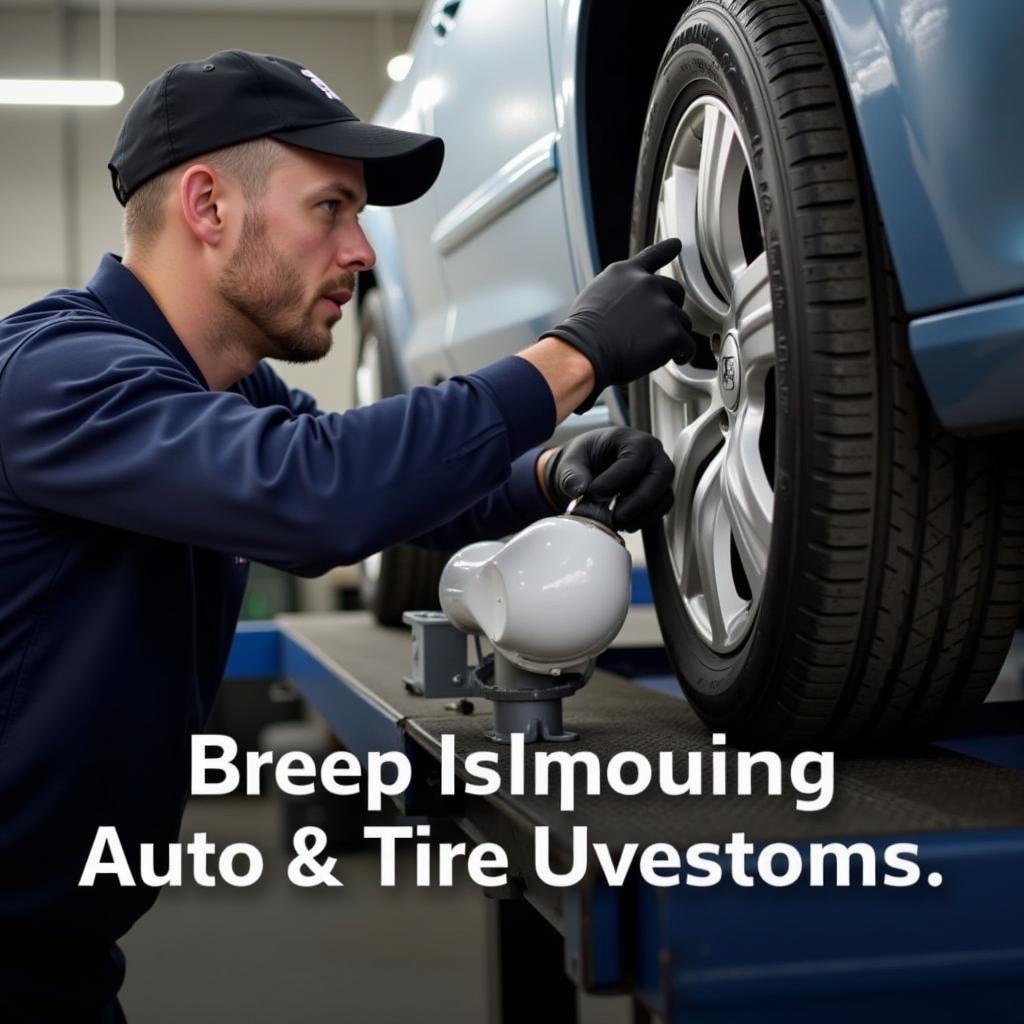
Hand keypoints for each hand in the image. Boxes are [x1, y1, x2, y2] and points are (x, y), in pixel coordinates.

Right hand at [543, 238, 694, 411]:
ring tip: (658, 349)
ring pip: (683, 321)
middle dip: (671, 308)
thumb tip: (627, 307)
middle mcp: (648, 285)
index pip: (652, 255)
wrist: (585, 352)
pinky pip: (688, 345)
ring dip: (674, 334)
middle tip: (661, 326)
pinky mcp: (673, 333)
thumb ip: (618, 293)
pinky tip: (676, 359)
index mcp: (626, 274)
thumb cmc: (583, 333)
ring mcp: (663, 308)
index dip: (667, 249)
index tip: (676, 244)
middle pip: (675, 292)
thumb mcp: (595, 297)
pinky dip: (683, 354)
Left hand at [545, 427, 674, 531]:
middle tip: (616, 517)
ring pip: (664, 496)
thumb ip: (572, 474)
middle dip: (638, 501)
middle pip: (659, 476)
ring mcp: (659, 475)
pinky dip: (646, 521)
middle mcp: (653, 455)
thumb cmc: (587, 457)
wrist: (592, 466)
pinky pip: (661, 509)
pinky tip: (627, 526)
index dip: (616, 479)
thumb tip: (578, 489)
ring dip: (643, 514)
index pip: (633, 459)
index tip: (595, 493)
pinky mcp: (659, 494)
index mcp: (633, 440)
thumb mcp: (572, 460)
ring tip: (619, 524)